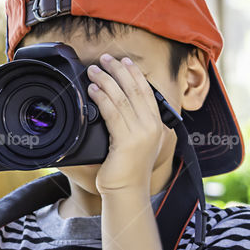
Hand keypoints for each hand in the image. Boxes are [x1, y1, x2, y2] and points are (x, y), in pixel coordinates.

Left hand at [87, 54, 168, 193]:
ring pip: (122, 98)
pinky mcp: (127, 141)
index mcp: (157, 125)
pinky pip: (112, 112)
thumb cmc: (127, 169)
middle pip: (135, 89)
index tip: (124, 61)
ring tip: (93, 70)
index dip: (135, 74)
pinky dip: (101, 98)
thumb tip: (116, 103)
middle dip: (119, 70)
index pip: (146, 92)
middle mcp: (152, 127)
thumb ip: (132, 124)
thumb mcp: (135, 142)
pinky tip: (92, 90)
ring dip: (105, 80)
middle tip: (105, 58)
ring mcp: (141, 133)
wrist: (127, 191)